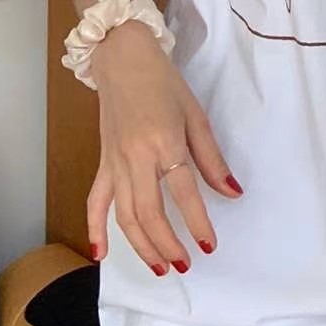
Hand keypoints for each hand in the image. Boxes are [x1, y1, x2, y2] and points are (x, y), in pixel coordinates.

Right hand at [87, 21, 241, 274]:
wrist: (121, 57)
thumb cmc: (163, 83)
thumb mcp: (196, 115)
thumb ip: (212, 158)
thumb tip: (232, 192)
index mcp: (164, 142)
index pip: (184, 193)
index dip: (197, 223)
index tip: (208, 246)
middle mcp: (135, 157)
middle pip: (149, 213)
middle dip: (166, 245)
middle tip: (184, 265)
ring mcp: (114, 163)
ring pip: (123, 215)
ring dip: (140, 246)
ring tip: (159, 268)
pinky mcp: (102, 163)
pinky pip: (95, 201)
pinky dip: (94, 228)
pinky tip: (100, 254)